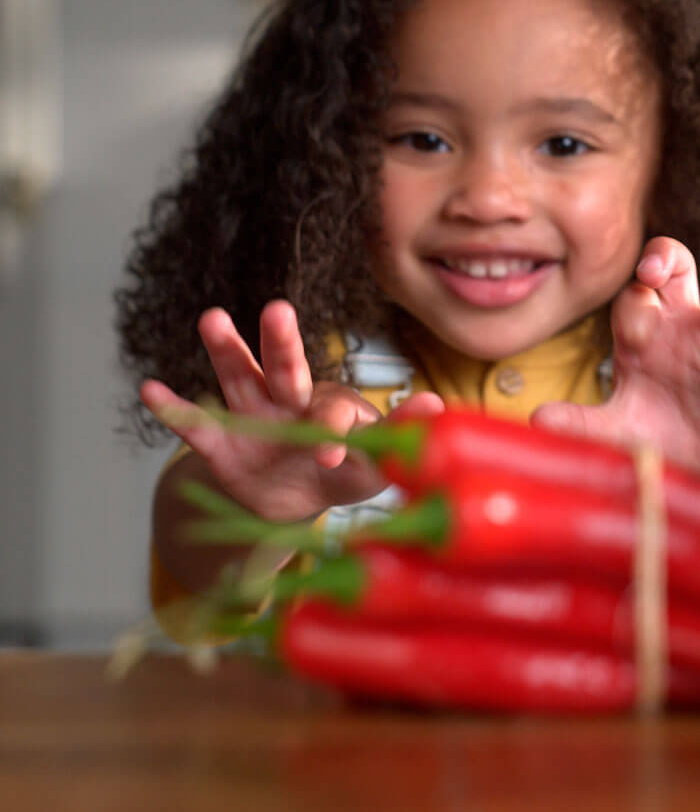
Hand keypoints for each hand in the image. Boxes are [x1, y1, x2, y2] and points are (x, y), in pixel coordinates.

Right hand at [141, 300, 443, 521]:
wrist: (293, 501)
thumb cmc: (343, 473)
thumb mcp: (372, 462)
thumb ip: (397, 434)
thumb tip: (437, 403)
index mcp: (330, 405)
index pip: (332, 409)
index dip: (333, 428)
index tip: (332, 455)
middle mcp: (289, 400)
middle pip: (287, 367)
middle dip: (284, 342)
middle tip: (279, 311)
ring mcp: (252, 415)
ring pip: (239, 377)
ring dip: (226, 351)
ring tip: (212, 319)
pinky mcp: (221, 440)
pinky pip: (194, 423)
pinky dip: (172, 409)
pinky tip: (150, 388)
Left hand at [531, 237, 699, 483]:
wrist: (699, 471)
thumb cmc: (653, 433)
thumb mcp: (613, 428)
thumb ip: (579, 423)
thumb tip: (537, 420)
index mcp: (642, 333)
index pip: (632, 294)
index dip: (631, 303)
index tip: (631, 334)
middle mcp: (681, 329)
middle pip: (677, 268)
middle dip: (665, 259)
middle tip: (653, 273)